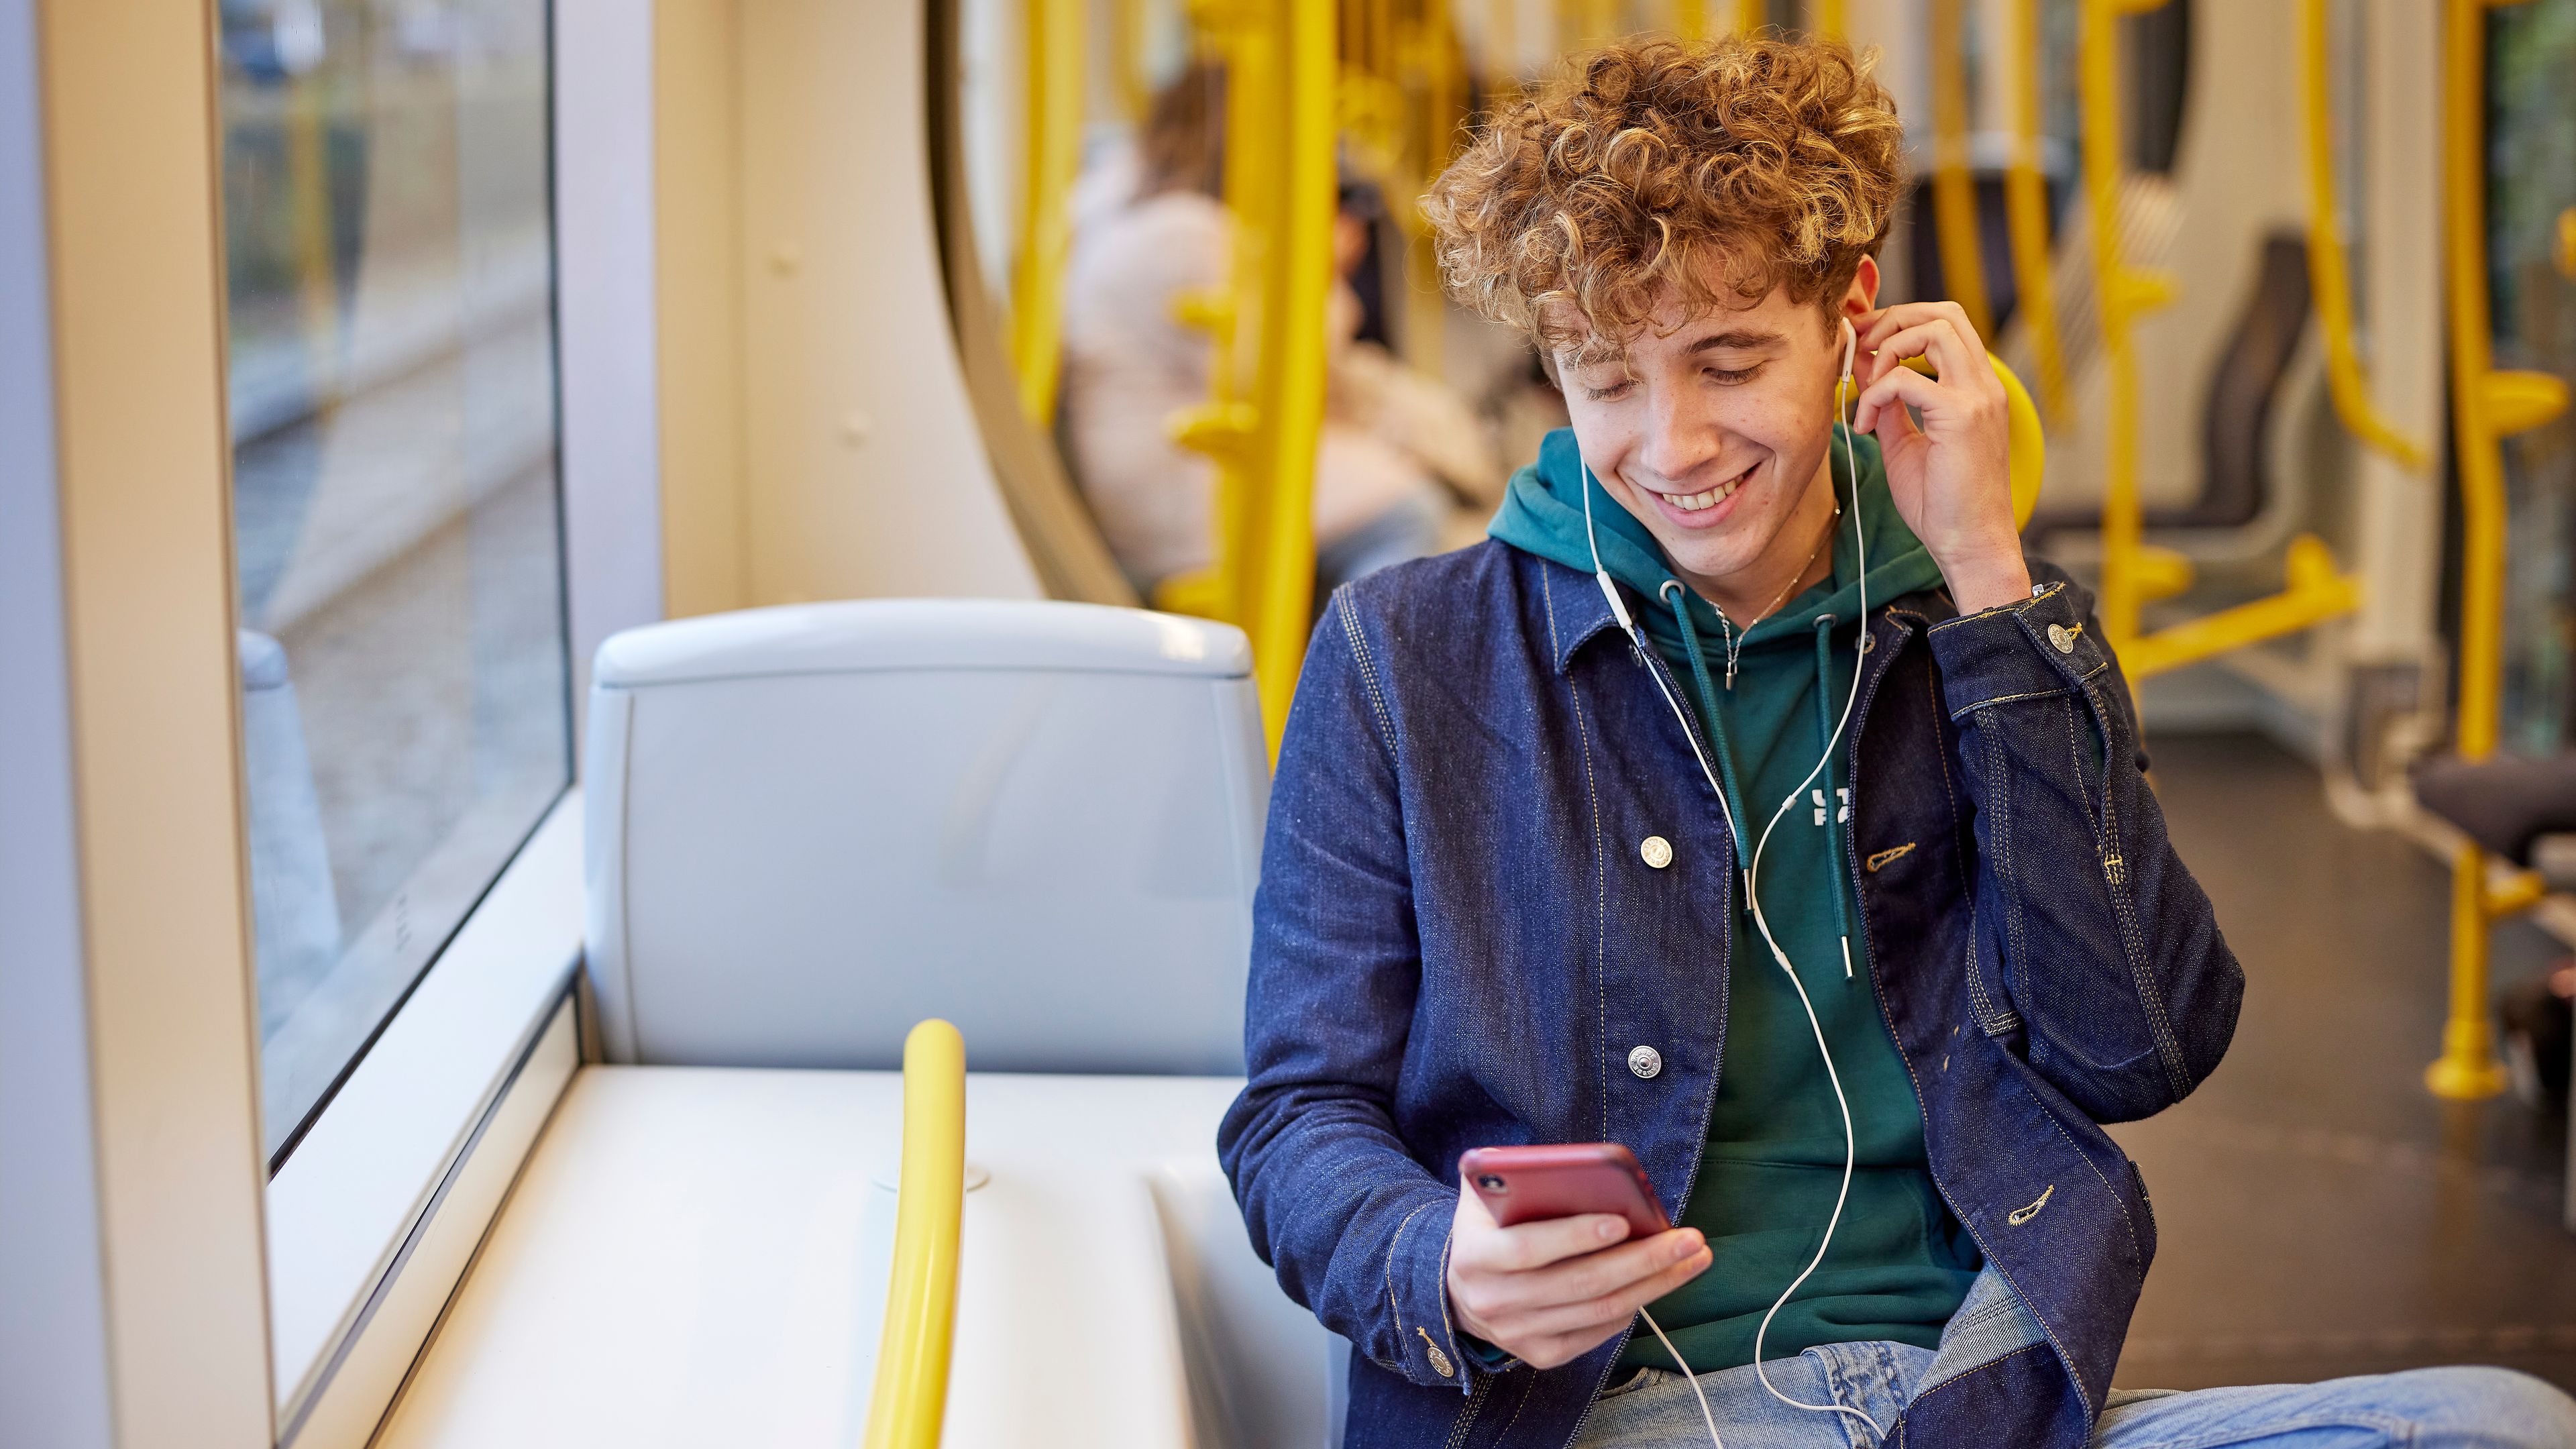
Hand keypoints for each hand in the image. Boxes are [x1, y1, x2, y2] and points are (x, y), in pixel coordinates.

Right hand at [1443, 1185, 1710, 1370]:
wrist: (1460, 1287)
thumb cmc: (1487, 1226)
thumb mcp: (1485, 1193)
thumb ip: (1514, 1175)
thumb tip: (1576, 1166)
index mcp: (1475, 1255)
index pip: (1529, 1247)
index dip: (1576, 1235)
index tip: (1623, 1221)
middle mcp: (1493, 1301)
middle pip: (1580, 1283)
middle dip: (1643, 1260)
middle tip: (1690, 1240)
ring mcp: (1517, 1334)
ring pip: (1599, 1310)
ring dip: (1654, 1284)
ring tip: (1692, 1259)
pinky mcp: (1540, 1354)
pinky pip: (1597, 1332)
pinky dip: (1632, 1307)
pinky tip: (1658, 1283)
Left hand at [1849, 301, 2031, 612]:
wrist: (1970, 545)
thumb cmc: (1942, 504)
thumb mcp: (1905, 442)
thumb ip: (1889, 402)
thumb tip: (1864, 367)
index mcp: (1976, 388)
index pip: (1946, 324)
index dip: (1901, 321)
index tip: (1864, 343)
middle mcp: (1984, 385)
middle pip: (1944, 314)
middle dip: (1894, 320)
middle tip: (1860, 349)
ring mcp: (1977, 397)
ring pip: (1935, 329)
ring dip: (1888, 349)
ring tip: (1867, 389)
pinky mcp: (1961, 417)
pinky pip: (1906, 379)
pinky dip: (1875, 394)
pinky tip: (1865, 425)